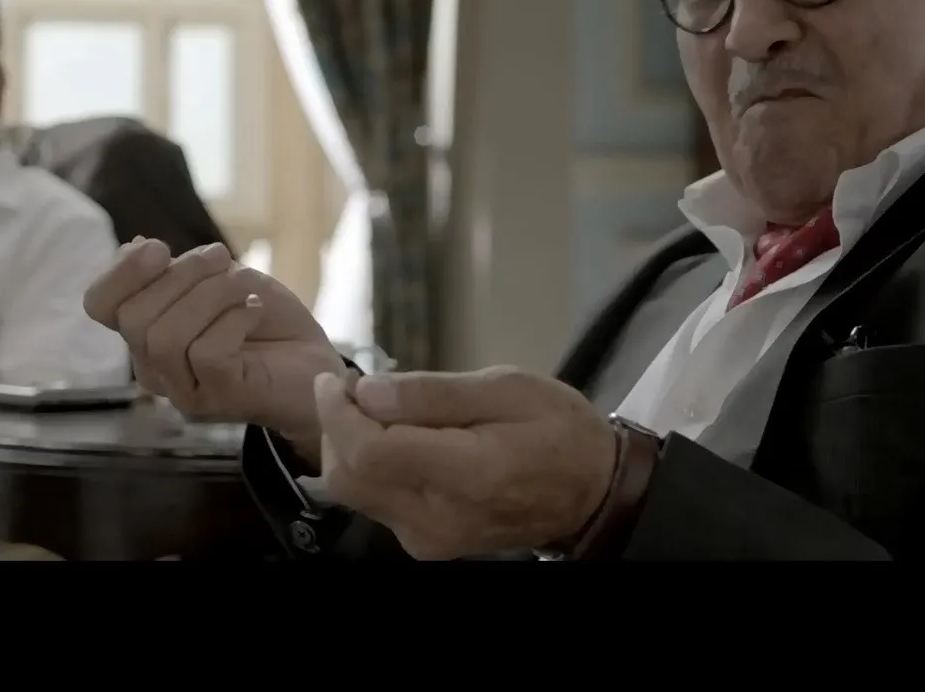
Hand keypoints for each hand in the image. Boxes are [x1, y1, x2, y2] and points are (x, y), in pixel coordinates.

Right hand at [82, 238, 347, 461]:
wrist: (316, 362)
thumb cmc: (264, 321)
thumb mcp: (218, 280)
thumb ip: (174, 271)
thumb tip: (134, 245)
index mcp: (144, 334)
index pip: (98, 305)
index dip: (120, 271)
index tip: (160, 247)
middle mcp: (155, 368)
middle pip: (135, 318)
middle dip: (182, 275)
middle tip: (223, 258)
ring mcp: (185, 390)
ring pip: (167, 337)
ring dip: (212, 295)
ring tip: (245, 286)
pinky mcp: (220, 399)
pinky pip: (207, 353)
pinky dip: (233, 319)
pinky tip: (254, 310)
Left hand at [314, 366, 617, 559]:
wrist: (592, 493)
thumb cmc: (557, 429)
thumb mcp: (506, 388)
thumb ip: (432, 393)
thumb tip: (368, 391)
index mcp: (465, 475)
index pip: (368, 453)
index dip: (337, 413)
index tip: (333, 379)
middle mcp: (437, 519)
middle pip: (347, 478)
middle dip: (335, 427)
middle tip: (352, 388)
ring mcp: (429, 540)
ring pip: (355, 494)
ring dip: (348, 447)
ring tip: (375, 408)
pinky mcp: (427, 544)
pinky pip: (376, 504)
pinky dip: (370, 467)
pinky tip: (393, 438)